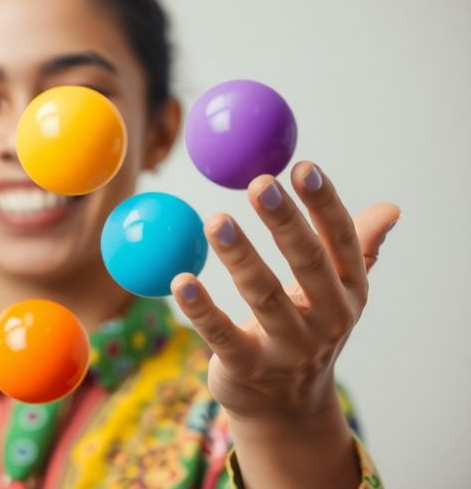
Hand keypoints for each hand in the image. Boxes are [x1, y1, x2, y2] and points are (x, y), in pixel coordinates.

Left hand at [171, 161, 399, 421]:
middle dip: (286, 223)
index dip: (324, 204)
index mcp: (348, 292)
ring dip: (240, 256)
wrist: (286, 406)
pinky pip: (221, 333)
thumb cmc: (306, 330)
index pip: (340, 242)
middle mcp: (326, 320)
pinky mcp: (247, 367)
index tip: (302, 166)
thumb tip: (390, 208)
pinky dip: (201, 307)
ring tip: (215, 220)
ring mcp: (287, 348)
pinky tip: (181, 279)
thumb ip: (356, 249)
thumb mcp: (336, 294)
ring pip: (263, 296)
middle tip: (260, 184)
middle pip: (306, 264)